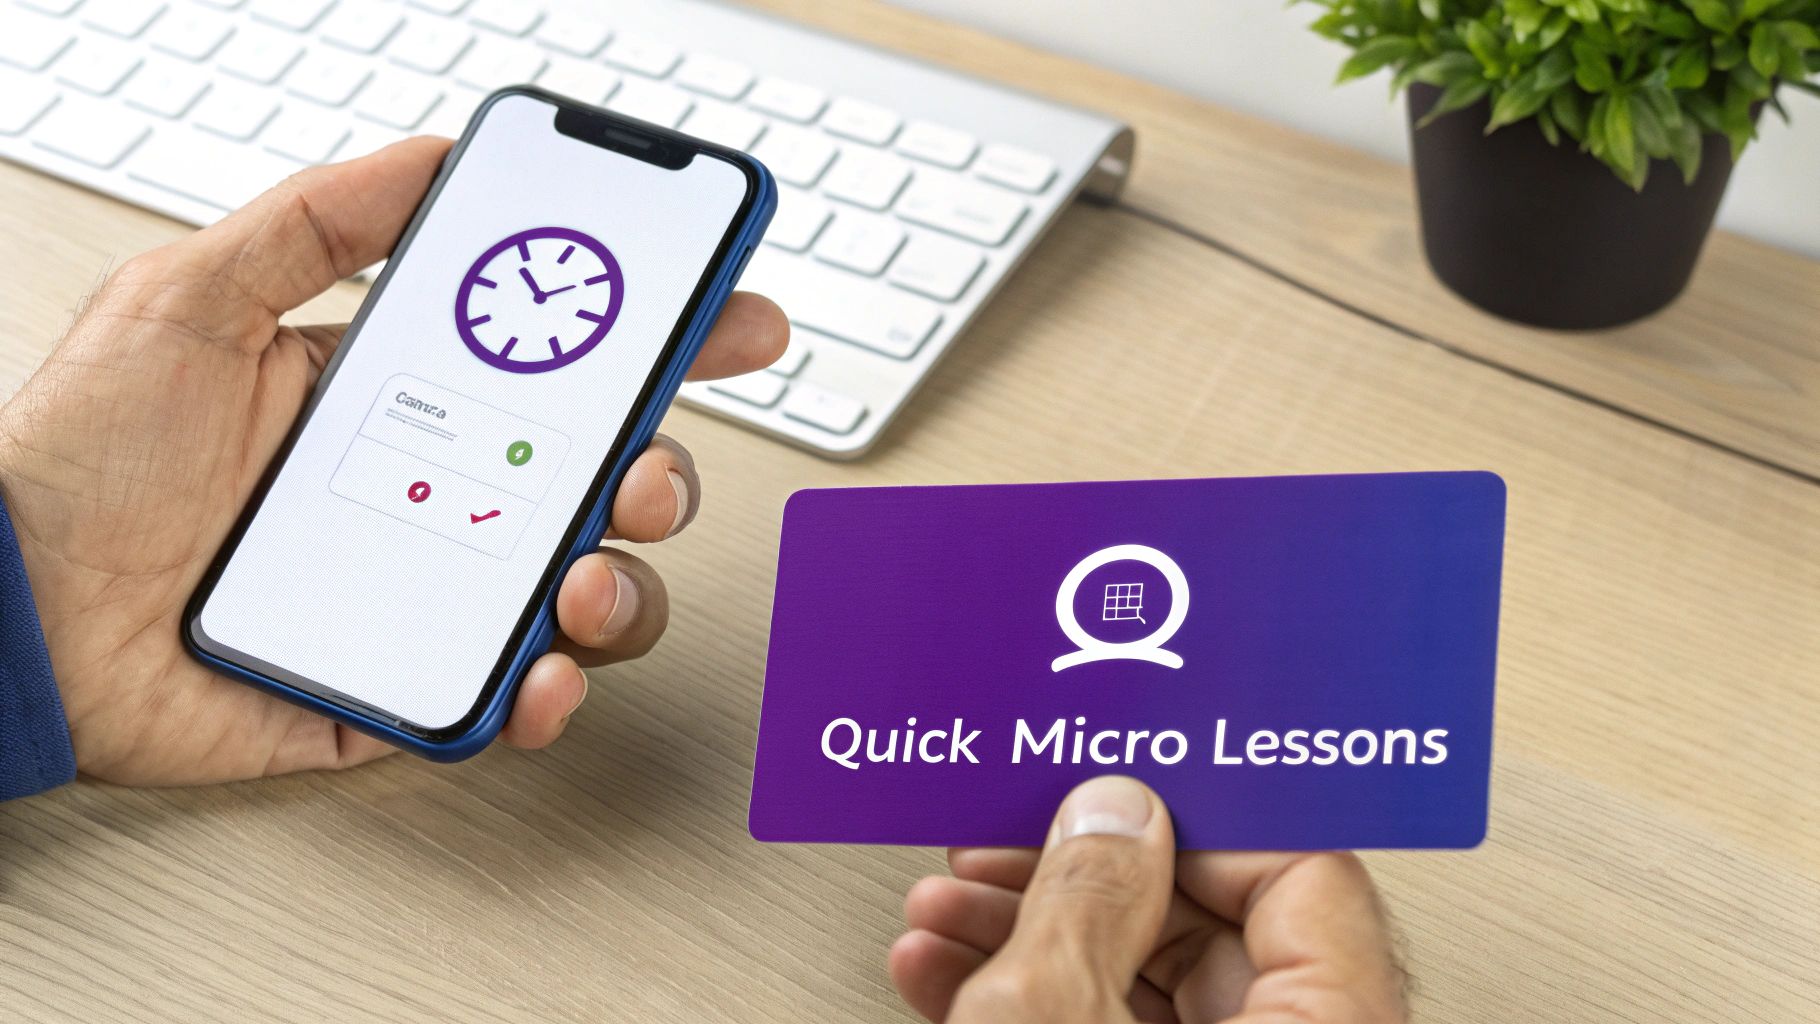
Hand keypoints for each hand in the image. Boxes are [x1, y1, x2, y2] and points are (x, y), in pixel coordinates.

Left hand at [0, 137, 786, 785]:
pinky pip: (504, 697)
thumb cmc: (78, 455)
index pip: (557, 369)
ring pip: (578, 594)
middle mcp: (430, 499)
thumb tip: (430, 157)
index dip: (656, 345)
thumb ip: (313, 222)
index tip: (726, 320)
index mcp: (400, 403)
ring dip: (621, 586)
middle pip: (597, 487)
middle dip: (661, 472)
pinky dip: (545, 693)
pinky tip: (536, 669)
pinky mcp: (397, 686)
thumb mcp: (190, 298)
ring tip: (581, 574)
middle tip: (645, 463)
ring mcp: (423, 596)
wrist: (7, 607)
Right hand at [889, 777, 1407, 1022]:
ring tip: (947, 910)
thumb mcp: (1055, 1021)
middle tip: (1012, 838)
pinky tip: (949, 975)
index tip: (1119, 783)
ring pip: (1141, 989)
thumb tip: (1106, 815)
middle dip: (1079, 877)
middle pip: (1209, 928)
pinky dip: (1028, 1007)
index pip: (1305, 873)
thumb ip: (1085, 901)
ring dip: (1031, 938)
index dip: (1198, 813)